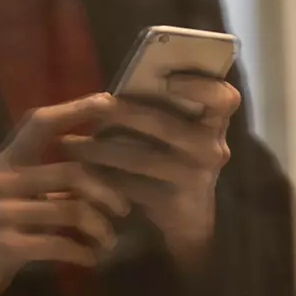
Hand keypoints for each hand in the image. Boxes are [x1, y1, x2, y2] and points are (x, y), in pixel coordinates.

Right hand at [0, 94, 131, 295]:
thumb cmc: (6, 218)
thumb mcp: (23, 187)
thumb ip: (55, 168)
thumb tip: (111, 148)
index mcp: (8, 158)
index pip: (41, 123)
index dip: (75, 109)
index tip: (110, 101)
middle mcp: (2, 180)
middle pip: (71, 173)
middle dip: (107, 191)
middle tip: (124, 208)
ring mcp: (1, 213)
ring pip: (71, 211)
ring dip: (99, 228)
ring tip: (109, 239)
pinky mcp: (6, 246)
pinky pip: (59, 244)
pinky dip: (82, 252)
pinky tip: (92, 257)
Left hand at [61, 75, 239, 270]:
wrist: (188, 216)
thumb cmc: (175, 159)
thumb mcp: (178, 131)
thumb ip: (162, 109)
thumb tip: (116, 89)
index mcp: (215, 122)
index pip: (225, 98)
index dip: (198, 85)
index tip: (165, 78)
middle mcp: (213, 147)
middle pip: (167, 125)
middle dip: (125, 114)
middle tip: (95, 108)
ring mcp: (198, 176)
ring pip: (140, 158)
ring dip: (100, 149)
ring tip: (70, 143)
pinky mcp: (176, 202)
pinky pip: (132, 187)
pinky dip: (103, 179)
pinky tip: (81, 174)